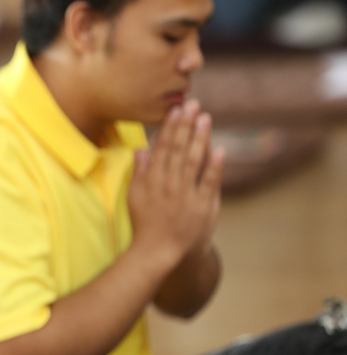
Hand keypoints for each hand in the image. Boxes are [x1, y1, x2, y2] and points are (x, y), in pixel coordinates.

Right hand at [128, 99, 224, 268]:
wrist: (158, 250)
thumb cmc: (144, 223)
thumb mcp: (135, 196)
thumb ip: (139, 171)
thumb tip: (141, 149)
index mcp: (153, 180)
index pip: (163, 148)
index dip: (171, 127)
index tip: (177, 110)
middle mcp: (169, 184)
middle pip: (179, 149)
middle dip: (187, 125)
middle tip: (194, 104)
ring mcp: (186, 195)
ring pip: (193, 161)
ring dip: (200, 138)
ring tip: (206, 119)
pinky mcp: (202, 206)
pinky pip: (209, 183)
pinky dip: (214, 166)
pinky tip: (220, 149)